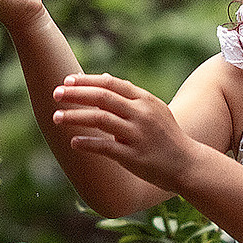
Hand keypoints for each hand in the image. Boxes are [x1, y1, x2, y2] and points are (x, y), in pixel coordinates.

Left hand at [51, 73, 199, 192]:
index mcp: (145, 100)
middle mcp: (141, 114)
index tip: (67, 80)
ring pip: (100, 119)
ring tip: (56, 117)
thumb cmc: (165, 136)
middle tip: (56, 94)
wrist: (186, 164)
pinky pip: (105, 147)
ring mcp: (137, 134)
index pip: (111, 84)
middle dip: (76, 94)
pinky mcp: (133, 156)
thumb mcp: (153, 109)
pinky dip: (87, 143)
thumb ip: (128, 95)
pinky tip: (73, 142)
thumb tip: (102, 77)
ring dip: (75, 117)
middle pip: (102, 97)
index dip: (87, 81)